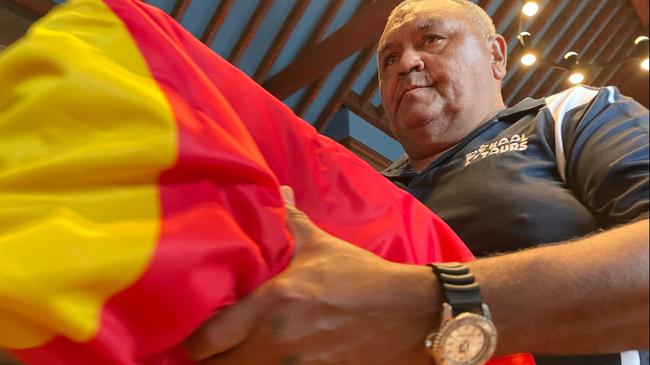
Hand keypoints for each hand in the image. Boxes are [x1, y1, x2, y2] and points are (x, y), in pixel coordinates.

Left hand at [183, 186, 440, 364]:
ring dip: (238, 364)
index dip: (194, 342)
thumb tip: (278, 192)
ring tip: (236, 352)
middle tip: (213, 346)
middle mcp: (277, 339)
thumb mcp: (321, 245)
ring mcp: (296, 364)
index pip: (209, 338)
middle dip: (212, 358)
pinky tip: (269, 356)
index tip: (192, 334)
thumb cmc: (360, 274)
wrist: (404, 309)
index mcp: (273, 302)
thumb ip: (291, 221)